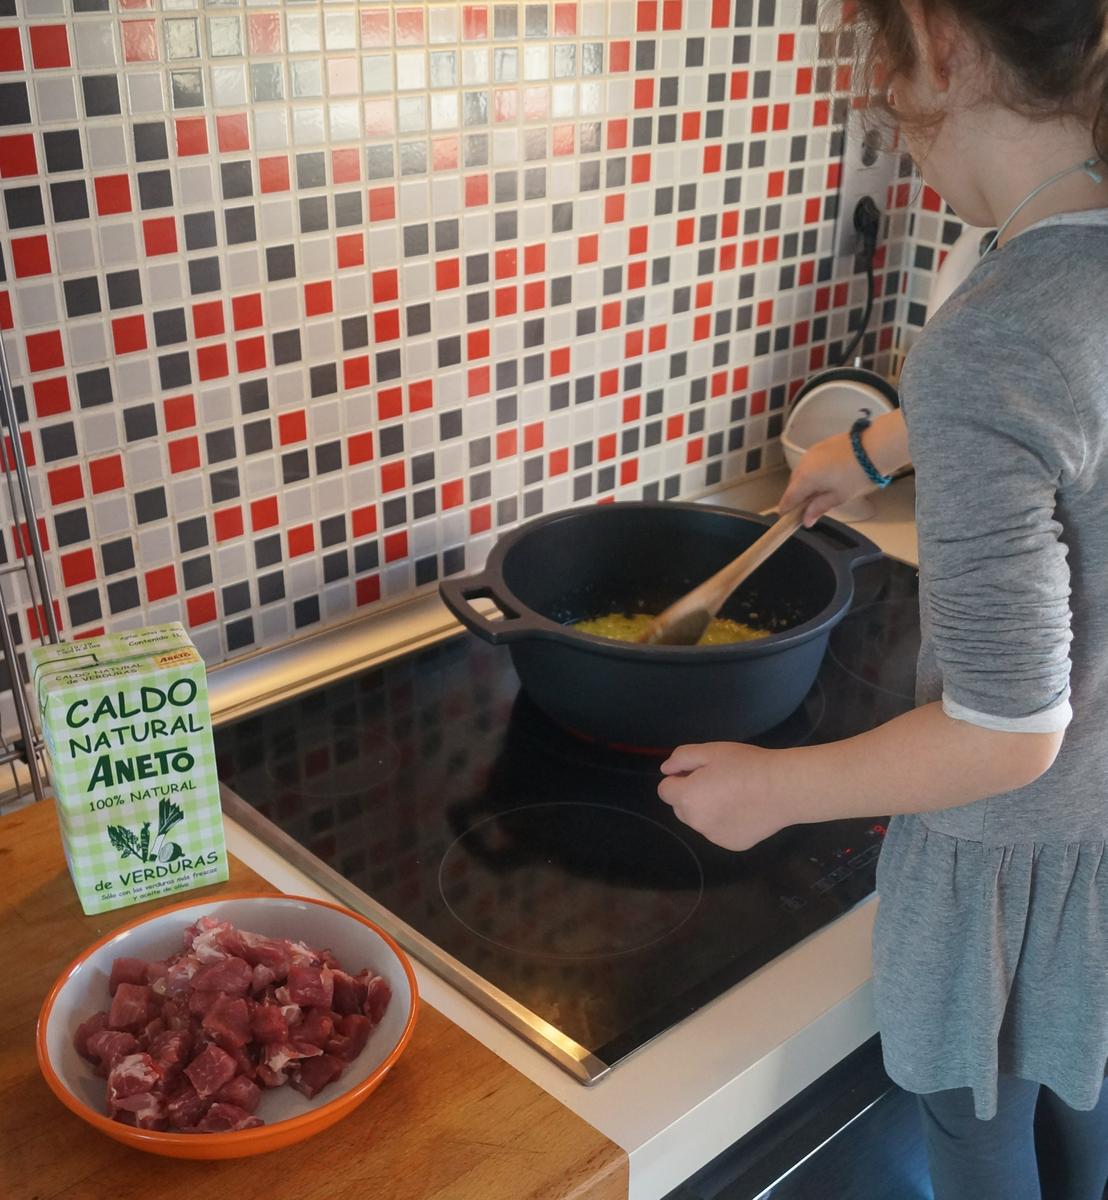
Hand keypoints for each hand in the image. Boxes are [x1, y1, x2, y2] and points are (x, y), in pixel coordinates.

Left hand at [657, 742, 792, 851]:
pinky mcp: (732, 845)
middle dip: (691, 795)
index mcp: (687, 798)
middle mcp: (696, 822)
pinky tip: (745, 810)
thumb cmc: (745, 765)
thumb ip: (681, 758)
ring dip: (708, 810)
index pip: (665, 790)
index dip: (679, 778)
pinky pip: (719, 832)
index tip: (699, 771)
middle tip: (718, 781)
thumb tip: (666, 770)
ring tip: (735, 795)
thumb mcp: (710, 751)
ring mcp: (714, 837)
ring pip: (701, 821)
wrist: (783, 788)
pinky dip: (726, 823)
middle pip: (681, 808)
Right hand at [777, 431, 872, 527]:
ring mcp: (810, 453)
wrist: (873, 448)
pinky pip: (810, 463)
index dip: (786, 510)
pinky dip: (813, 472)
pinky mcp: (819, 446)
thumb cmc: (856, 475)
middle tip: (809, 507)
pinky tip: (826, 477)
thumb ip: (818, 508)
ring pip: (801, 473)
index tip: (786, 519)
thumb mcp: (838, 497)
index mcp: (804, 479)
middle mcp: (803, 464)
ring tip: (821, 491)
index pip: (788, 498)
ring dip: (806, 484)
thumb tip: (806, 520)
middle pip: (793, 485)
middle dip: (798, 497)